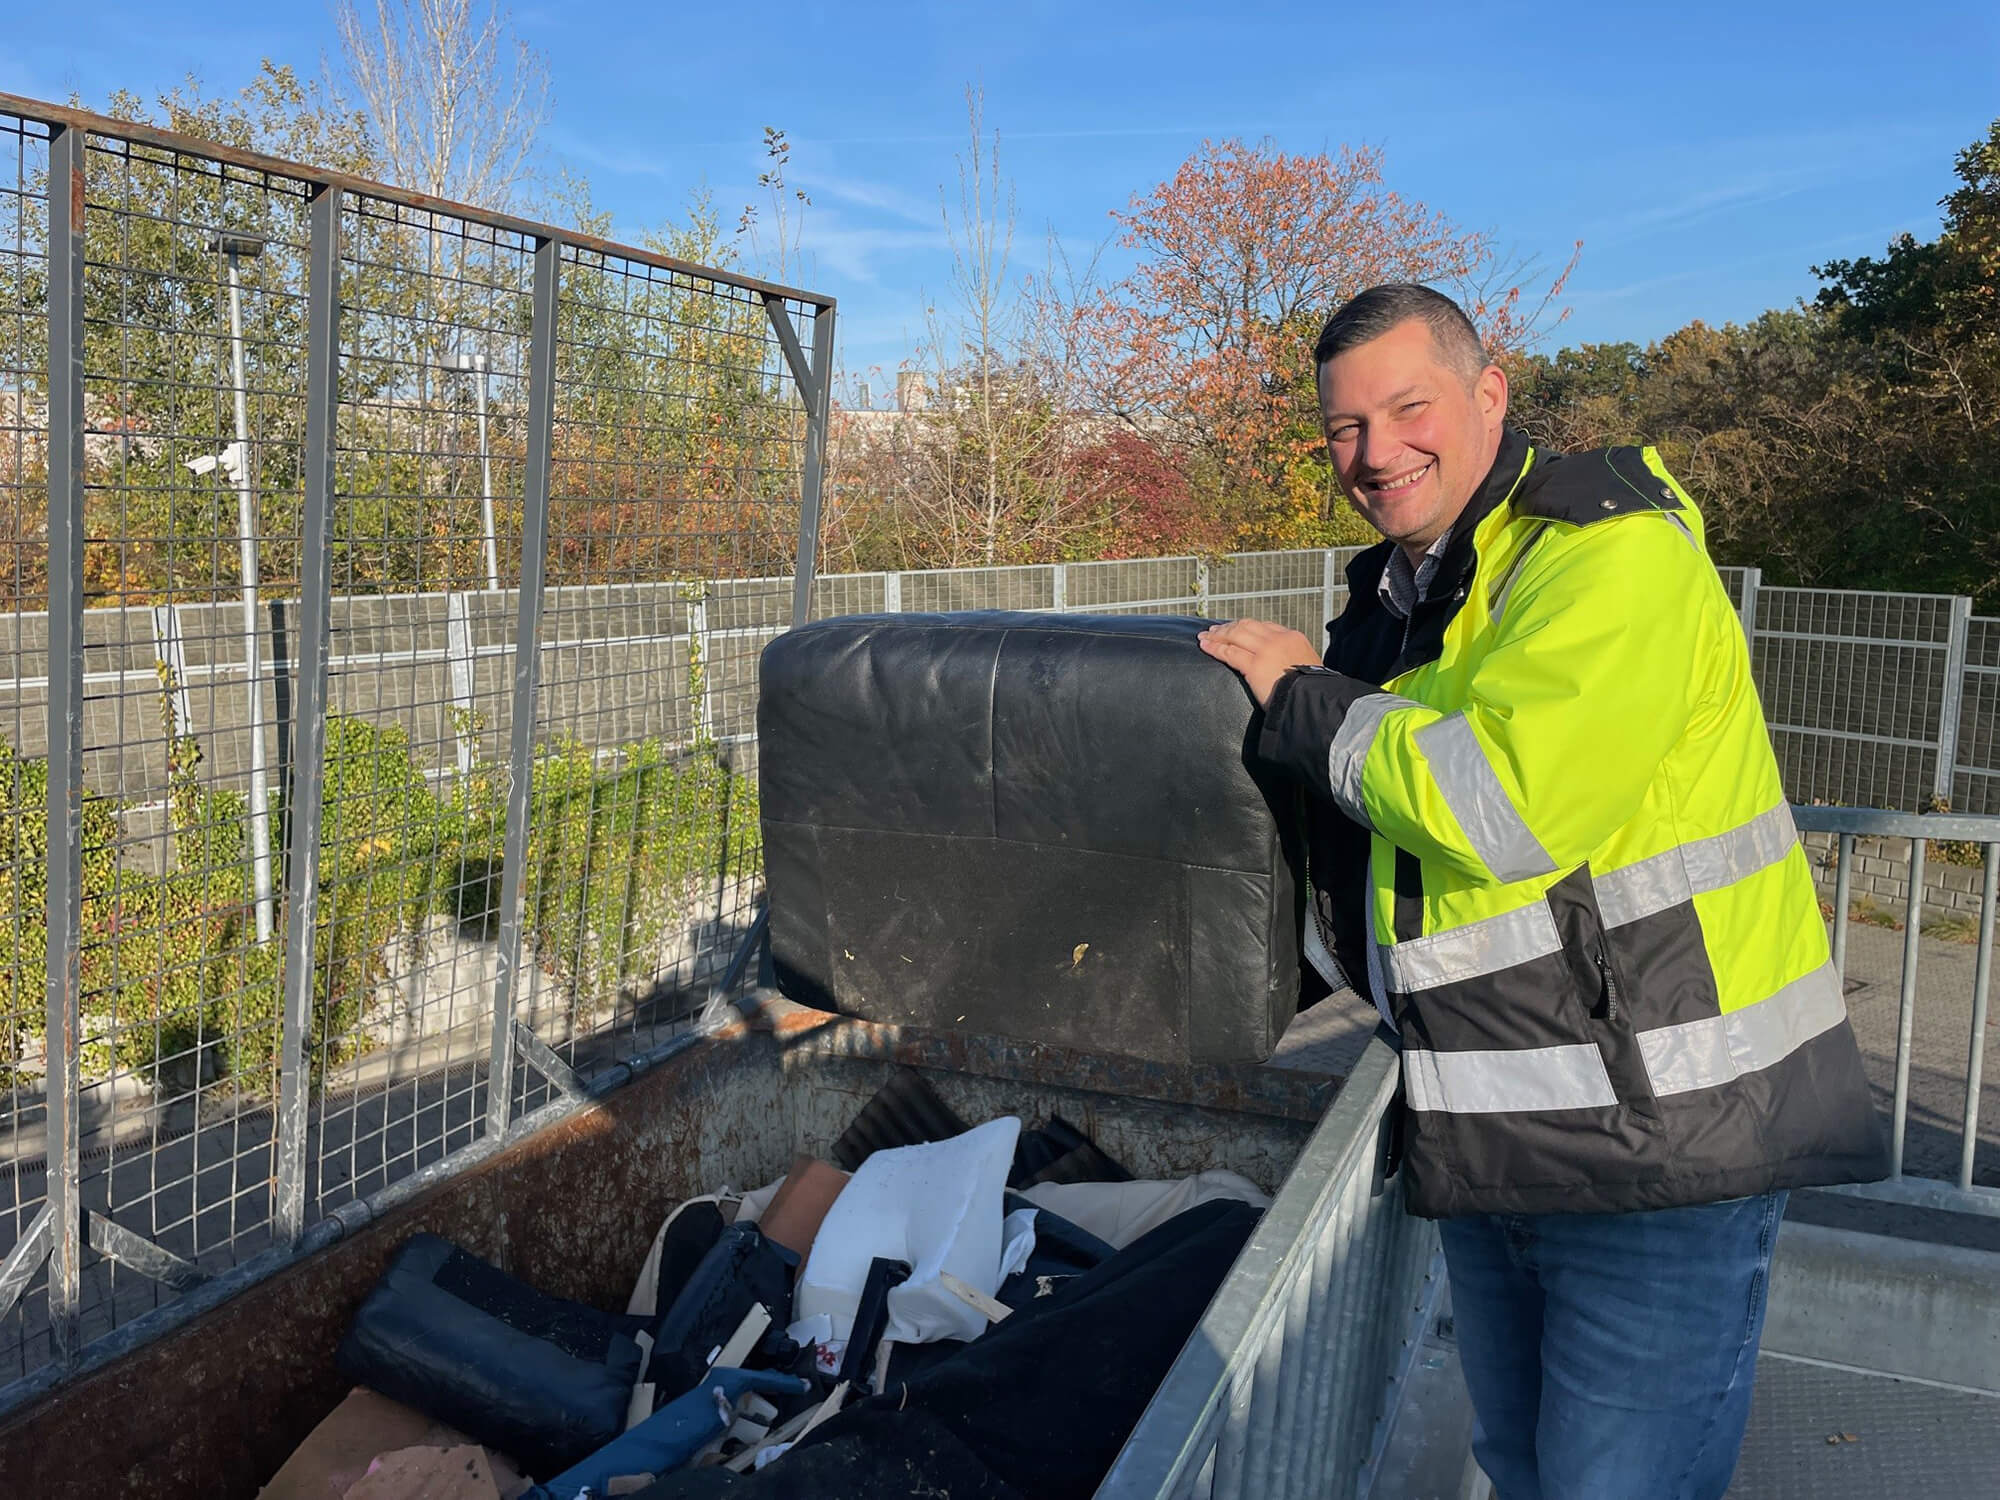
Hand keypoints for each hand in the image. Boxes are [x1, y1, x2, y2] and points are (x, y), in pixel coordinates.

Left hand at [1197, 619, 1323, 707]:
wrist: (1313, 699)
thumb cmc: (1312, 690)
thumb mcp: (1308, 666)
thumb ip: (1294, 660)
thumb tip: (1285, 667)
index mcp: (1293, 638)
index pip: (1265, 626)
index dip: (1247, 627)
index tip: (1236, 629)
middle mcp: (1278, 639)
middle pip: (1247, 626)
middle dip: (1229, 627)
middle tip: (1215, 630)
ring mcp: (1266, 650)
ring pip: (1236, 635)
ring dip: (1218, 635)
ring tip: (1205, 637)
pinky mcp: (1254, 665)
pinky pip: (1229, 652)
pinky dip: (1215, 648)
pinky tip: (1205, 647)